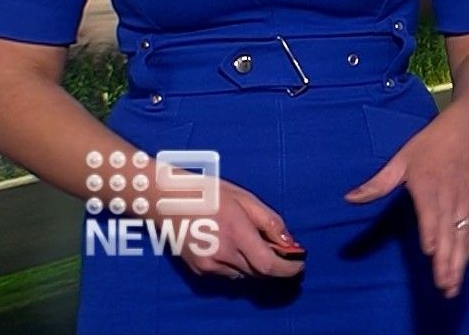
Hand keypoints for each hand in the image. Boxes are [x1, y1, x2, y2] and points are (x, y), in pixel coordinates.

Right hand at [169, 174, 304, 281]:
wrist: (168, 201)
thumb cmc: (210, 193)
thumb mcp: (246, 200)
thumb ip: (270, 223)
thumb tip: (290, 243)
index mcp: (236, 234)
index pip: (268, 265)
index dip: (288, 269)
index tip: (300, 266)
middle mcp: (222, 255)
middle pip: (259, 272)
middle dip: (275, 265)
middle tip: (284, 252)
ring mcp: (208, 265)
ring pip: (244, 274)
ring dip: (256, 265)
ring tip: (256, 244)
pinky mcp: (199, 270)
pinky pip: (228, 273)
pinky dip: (238, 265)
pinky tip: (234, 246)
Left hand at [343, 108, 468, 297]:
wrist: (468, 130)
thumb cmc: (430, 145)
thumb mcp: (401, 159)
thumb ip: (378, 183)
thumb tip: (349, 198)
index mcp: (429, 184)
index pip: (432, 211)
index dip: (432, 230)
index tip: (430, 251)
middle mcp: (450, 195)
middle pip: (450, 230)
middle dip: (447, 259)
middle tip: (442, 284)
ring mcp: (465, 201)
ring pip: (464, 234)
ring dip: (459, 260)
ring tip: (452, 284)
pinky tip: (464, 264)